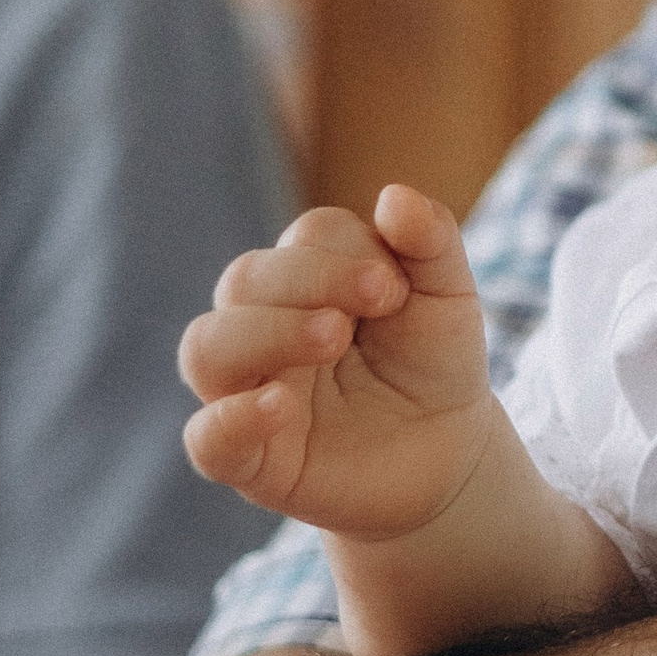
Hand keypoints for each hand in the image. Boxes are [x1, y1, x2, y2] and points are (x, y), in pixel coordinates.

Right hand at [178, 185, 499, 538]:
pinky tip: (277, 407)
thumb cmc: (434, 362)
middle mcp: (264, 325)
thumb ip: (431, 241)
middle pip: (245, 280)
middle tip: (378, 300)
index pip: (307, 236)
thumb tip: (394, 196)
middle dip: (310, 280)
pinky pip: (206, 439)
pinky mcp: (250, 459)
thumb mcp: (448, 295)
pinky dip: (229, 420)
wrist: (450, 451)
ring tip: (332, 337)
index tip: (398, 287)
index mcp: (309, 277)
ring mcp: (248, 391)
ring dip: (266, 334)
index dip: (350, 251)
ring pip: (207, 347)